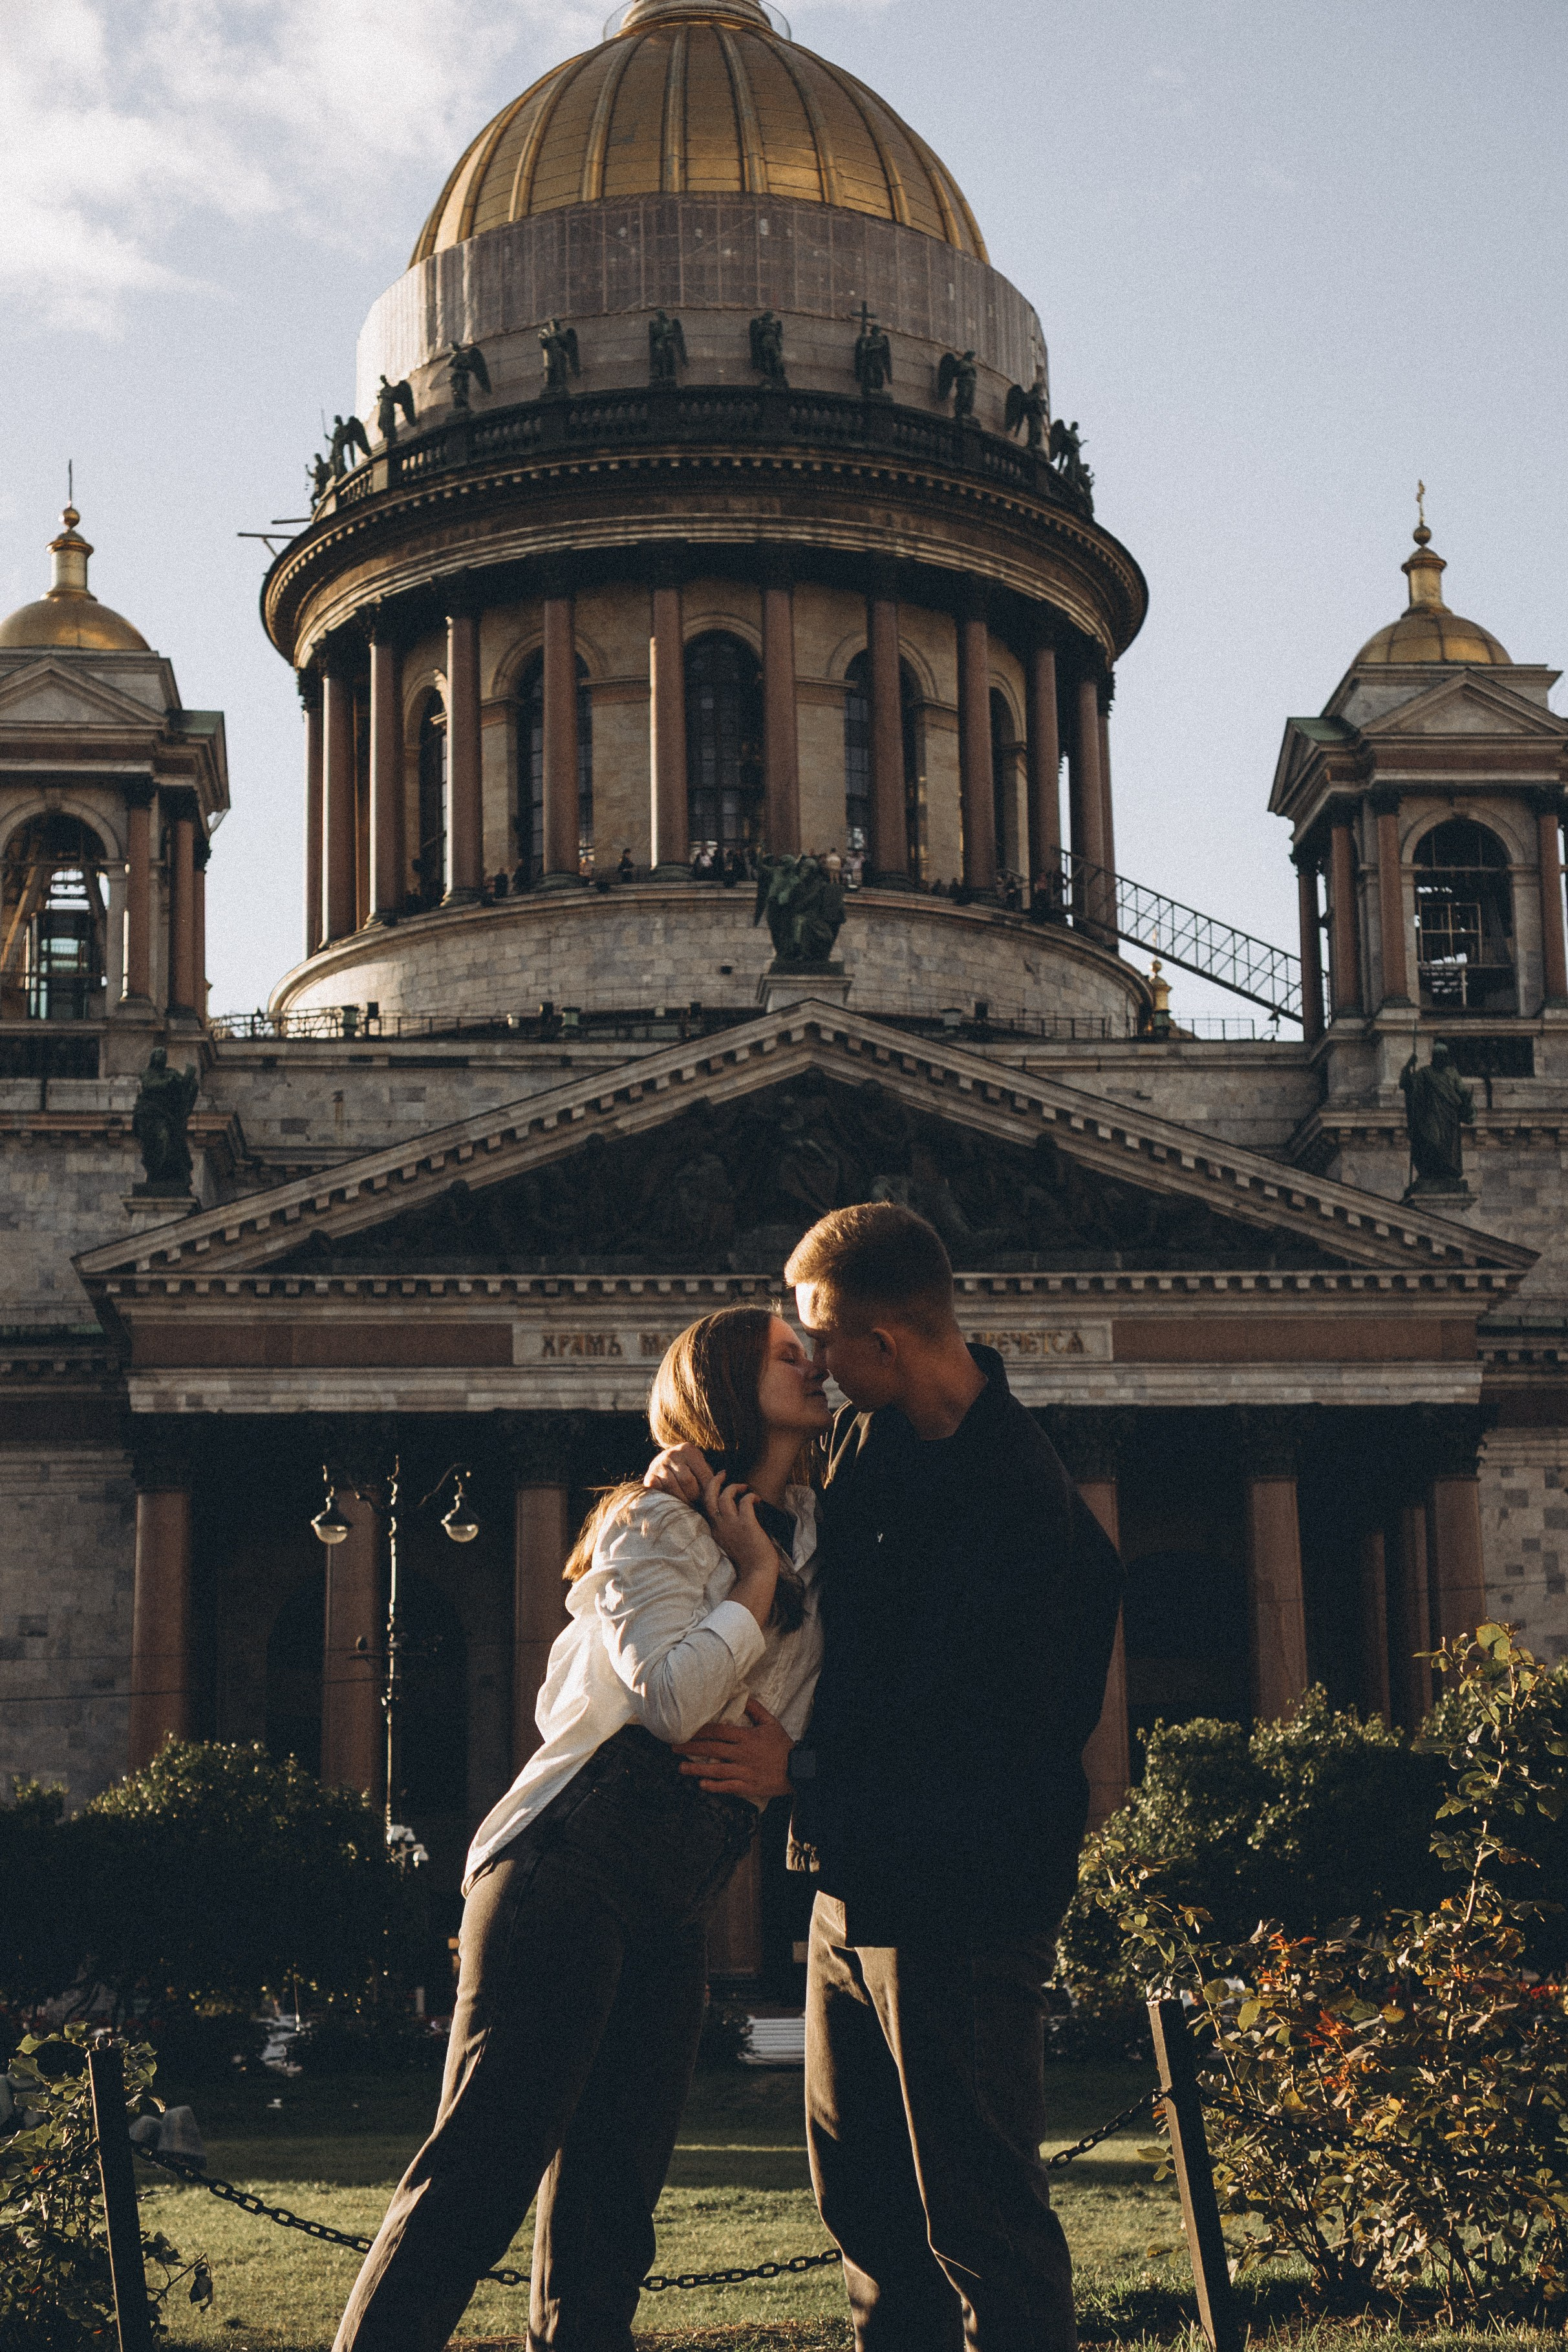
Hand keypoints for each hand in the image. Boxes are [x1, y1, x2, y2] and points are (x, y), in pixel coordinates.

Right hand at [644, 1443, 710, 1501]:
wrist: (662, 1466)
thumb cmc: (688, 1470)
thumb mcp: (699, 1468)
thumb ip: (710, 1476)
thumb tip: (723, 1476)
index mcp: (688, 1450)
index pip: (703, 1474)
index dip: (708, 1490)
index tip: (710, 1500)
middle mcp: (672, 1454)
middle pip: (687, 1481)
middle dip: (694, 1496)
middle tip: (698, 1505)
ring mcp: (658, 1465)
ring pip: (672, 1487)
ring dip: (681, 1500)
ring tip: (687, 1507)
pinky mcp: (649, 1476)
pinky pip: (658, 1490)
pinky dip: (666, 1498)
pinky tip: (672, 1502)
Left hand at [673, 1698, 794, 1801]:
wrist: (799, 1770)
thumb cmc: (783, 1745)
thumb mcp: (771, 1723)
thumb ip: (756, 1710)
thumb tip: (743, 1695)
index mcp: (746, 1737)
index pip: (719, 1732)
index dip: (700, 1731)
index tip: (684, 1730)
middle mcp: (743, 1754)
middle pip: (712, 1749)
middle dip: (691, 1748)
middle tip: (673, 1747)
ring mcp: (745, 1771)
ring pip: (716, 1769)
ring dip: (697, 1769)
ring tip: (680, 1768)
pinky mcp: (749, 1786)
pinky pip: (728, 1787)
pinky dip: (714, 1786)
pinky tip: (701, 1785)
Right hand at [702, 1474, 779, 1624]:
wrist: (756, 1574)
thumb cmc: (747, 1561)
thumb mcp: (729, 1543)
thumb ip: (727, 1529)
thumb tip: (734, 1514)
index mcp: (714, 1531)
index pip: (705, 1506)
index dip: (709, 1492)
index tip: (716, 1484)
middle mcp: (719, 1526)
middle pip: (709, 1497)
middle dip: (714, 1481)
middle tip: (722, 1473)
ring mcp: (732, 1526)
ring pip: (725, 1496)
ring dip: (734, 1487)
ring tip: (744, 1488)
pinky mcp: (746, 1525)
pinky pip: (745, 1502)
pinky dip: (751, 1496)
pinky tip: (757, 1499)